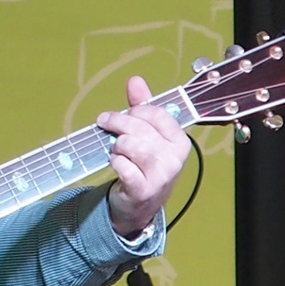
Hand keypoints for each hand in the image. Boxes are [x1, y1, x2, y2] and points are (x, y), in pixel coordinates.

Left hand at [96, 75, 191, 237]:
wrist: (140, 204)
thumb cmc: (144, 165)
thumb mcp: (147, 135)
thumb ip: (141, 108)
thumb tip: (135, 80)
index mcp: (180, 141)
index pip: (159, 115)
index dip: (137, 111)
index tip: (124, 114)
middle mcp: (174, 159)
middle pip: (142, 129)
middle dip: (119, 123)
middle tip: (105, 122)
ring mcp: (161, 176)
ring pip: (133, 147)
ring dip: (117, 144)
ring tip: (115, 148)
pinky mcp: (143, 190)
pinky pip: (125, 168)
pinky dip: (115, 162)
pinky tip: (115, 162)